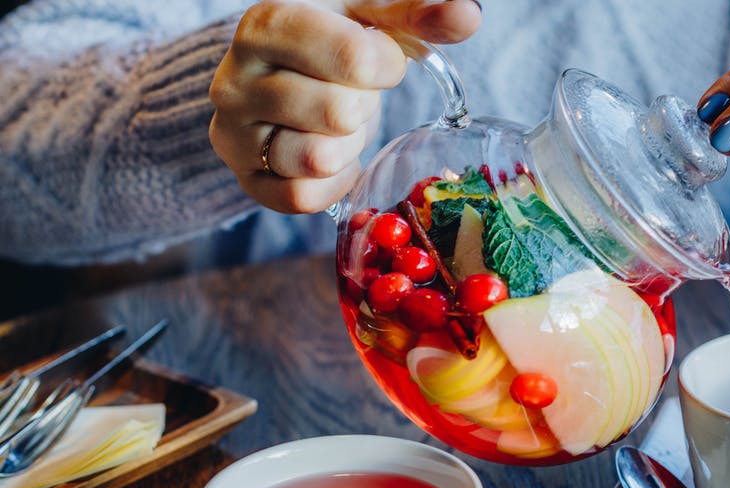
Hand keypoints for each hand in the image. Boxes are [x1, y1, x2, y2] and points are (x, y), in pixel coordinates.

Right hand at [209, 0, 481, 213]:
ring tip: (337, 122)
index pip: (353, 58)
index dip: (385, 64)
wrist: (278, 74)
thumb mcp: (371, 13)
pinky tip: (335, 155)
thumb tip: (466, 15)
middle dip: (363, 106)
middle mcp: (233, 81)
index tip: (378, 58)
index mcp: (264, 25)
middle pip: (337, 113)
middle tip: (351, 92)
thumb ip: (418, 12)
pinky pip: (304, 197)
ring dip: (347, 146)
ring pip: (317, 160)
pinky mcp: (247, 180)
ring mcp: (233, 134)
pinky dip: (335, 182)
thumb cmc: (332, 37)